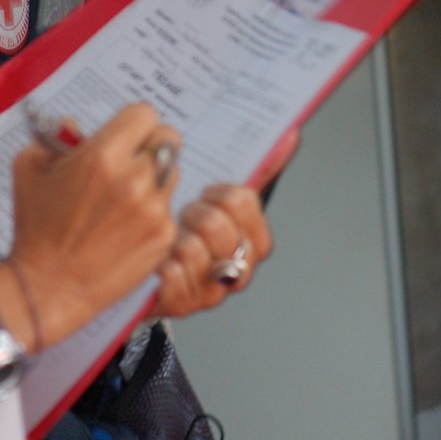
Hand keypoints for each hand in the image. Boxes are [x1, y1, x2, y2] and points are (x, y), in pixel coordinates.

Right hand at [9, 102, 179, 346]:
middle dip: (150, 146)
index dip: (133, 124)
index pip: (144, 114)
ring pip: (172, 173)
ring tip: (125, 199)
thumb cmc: (36, 228)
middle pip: (168, 139)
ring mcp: (154, 209)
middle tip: (132, 162)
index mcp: (103, 155)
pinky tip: (126, 227)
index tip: (124, 136)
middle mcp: (135, 178)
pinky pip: (170, 209)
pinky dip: (153, 214)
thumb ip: (56, 137)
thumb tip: (76, 126)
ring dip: (154, 178)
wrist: (48, 286)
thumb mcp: (30, 167)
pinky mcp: (164, 236)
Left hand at [153, 127, 300, 317]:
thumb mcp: (224, 198)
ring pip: (193, 251)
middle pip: (218, 227)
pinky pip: (171, 275)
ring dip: (174, 237)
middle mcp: (238, 269)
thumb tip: (290, 134)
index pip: (244, 201)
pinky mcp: (181, 305)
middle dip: (195, 213)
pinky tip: (159, 262)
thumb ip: (260, 168)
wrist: (150, 266)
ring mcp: (211, 291)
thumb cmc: (192, 228)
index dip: (220, 192)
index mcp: (254, 240)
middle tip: (185, 215)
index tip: (207, 191)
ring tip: (169, 238)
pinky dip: (161, 263)